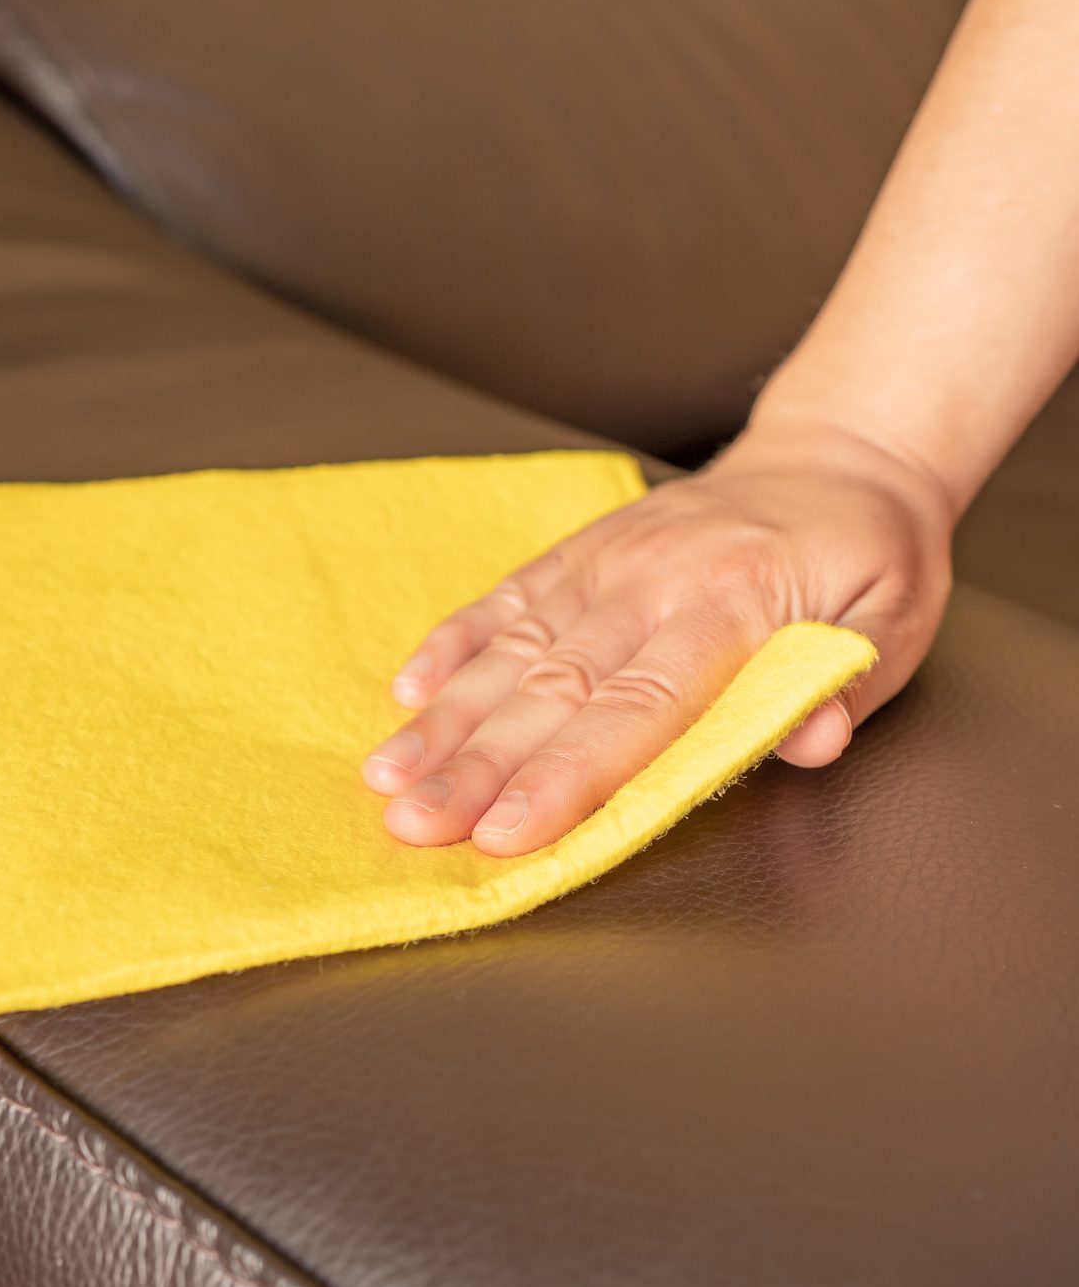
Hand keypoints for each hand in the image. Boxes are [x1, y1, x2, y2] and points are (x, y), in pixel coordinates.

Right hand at [362, 420, 955, 854]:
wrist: (836, 454)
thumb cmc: (869, 555)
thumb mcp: (897, 624)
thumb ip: (846, 685)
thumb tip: (808, 744)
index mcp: (735, 605)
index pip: (636, 708)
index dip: (563, 776)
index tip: (505, 831)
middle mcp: (653, 579)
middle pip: (552, 687)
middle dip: (476, 763)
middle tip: (412, 822)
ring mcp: (609, 559)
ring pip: (513, 646)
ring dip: (445, 716)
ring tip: (388, 773)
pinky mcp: (583, 547)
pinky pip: (508, 594)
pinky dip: (453, 640)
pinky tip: (408, 687)